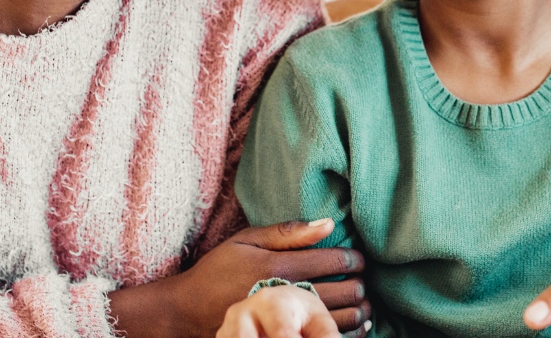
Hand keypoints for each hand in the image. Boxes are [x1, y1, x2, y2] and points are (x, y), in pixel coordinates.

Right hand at [110, 219, 370, 337]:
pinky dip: (342, 335)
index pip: (332, 260)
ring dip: (357, 312)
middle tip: (364, 283)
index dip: (353, 259)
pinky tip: (351, 328)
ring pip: (336, 320)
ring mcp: (282, 322)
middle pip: (340, 291)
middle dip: (359, 286)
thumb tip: (329, 223)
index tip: (359, 260)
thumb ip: (288, 232)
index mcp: (279, 266)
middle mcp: (284, 295)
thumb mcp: (246, 240)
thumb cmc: (217, 270)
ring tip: (363, 305)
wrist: (186, 310)